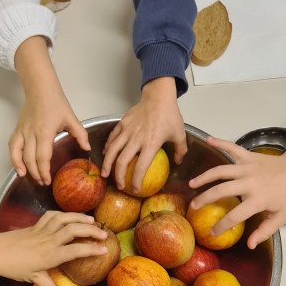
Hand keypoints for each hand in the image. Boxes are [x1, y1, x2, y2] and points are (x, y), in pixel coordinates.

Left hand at [0, 212, 107, 285]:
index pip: (77, 250)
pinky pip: (52, 215)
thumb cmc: (14, 266)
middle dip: (91, 230)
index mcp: (51, 255)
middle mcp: (49, 240)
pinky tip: (70, 216)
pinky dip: (63, 214)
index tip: (104, 249)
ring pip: (65, 218)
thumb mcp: (33, 279)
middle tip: (104, 233)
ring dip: (79, 217)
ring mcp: (43, 230)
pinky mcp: (36, 225)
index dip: (92, 249)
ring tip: (92, 220)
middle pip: (75, 230)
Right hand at [11, 36, 89, 184]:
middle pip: (30, 159)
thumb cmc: (54, 101)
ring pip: (18, 154)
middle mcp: (31, 133)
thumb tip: (87, 148)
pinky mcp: (17, 129)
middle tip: (42, 182)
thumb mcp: (71, 118)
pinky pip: (12, 146)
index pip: (42, 157)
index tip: (47, 180)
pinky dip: (13, 157)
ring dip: (22, 167)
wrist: (40, 88)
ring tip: (27, 177)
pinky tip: (17, 166)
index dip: (44, 171)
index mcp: (44, 131)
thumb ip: (80, 134)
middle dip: (35, 173)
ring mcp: (22, 131)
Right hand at [101, 77, 186, 191]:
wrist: (158, 96)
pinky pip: (112, 138)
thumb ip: (180, 150)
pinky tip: (106, 154)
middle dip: (119, 177)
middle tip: (120, 185)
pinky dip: (108, 147)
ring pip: (112, 150)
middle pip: (122, 161)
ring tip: (105, 174)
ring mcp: (127, 131)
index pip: (141, 167)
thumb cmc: (169, 114)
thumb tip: (178, 162)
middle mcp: (137, 139)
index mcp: (151, 143)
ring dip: (107, 164)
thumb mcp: (179, 133)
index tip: (135, 189)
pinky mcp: (122, 124)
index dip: (136, 180)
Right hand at [188, 138, 285, 248]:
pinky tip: (208, 140)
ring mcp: (248, 167)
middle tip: (194, 206)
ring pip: (221, 170)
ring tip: (192, 184)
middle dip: (205, 199)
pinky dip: (220, 142)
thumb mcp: (280, 217)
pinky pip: (232, 148)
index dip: (222, 225)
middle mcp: (250, 182)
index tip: (212, 232)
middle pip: (221, 190)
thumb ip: (264, 231)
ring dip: (205, 177)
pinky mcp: (248, 156)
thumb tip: (250, 245)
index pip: (235, 215)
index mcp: (258, 199)